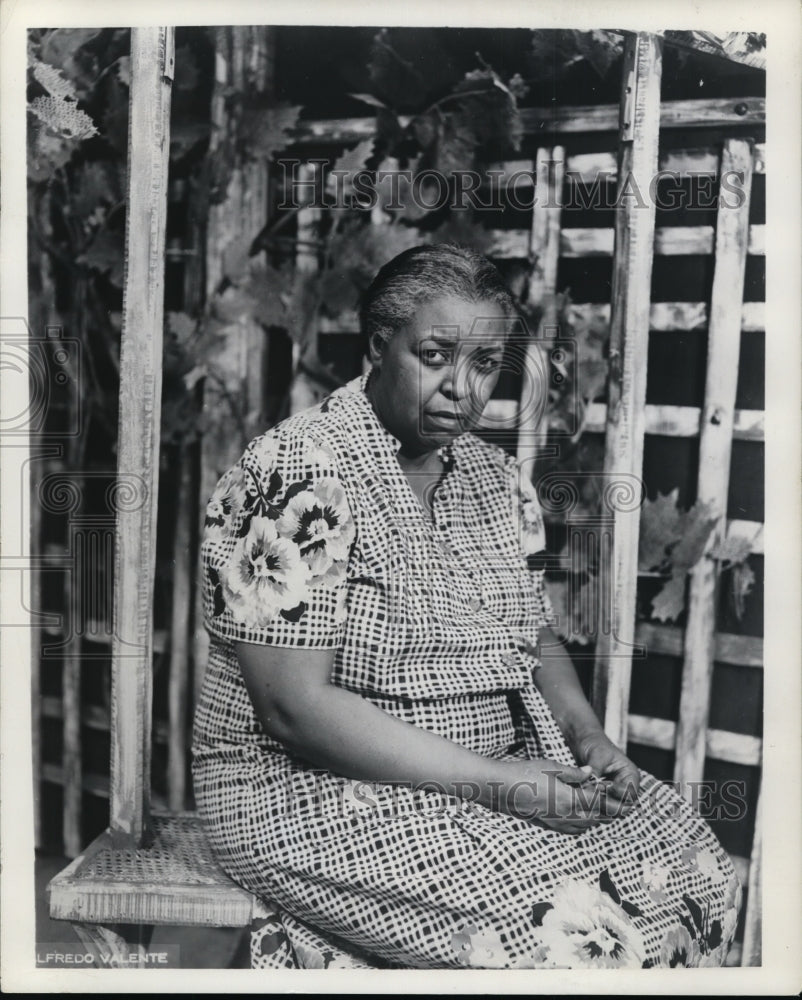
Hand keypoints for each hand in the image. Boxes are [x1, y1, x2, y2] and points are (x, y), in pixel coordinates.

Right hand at [494, 758, 621, 834]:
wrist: (500, 789)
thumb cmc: (524, 773)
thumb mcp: (551, 766)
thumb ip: (573, 773)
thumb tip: (590, 774)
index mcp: (569, 799)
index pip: (597, 800)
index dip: (610, 797)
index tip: (621, 793)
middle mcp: (565, 816)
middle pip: (595, 817)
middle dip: (606, 811)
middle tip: (617, 804)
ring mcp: (556, 823)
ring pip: (585, 826)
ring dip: (595, 818)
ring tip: (601, 809)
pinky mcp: (548, 826)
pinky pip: (572, 830)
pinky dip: (582, 824)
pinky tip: (581, 816)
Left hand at [575, 730, 640, 815]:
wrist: (584, 740)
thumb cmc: (594, 743)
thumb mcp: (596, 756)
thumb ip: (596, 772)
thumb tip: (590, 787)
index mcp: (630, 775)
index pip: (630, 794)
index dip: (617, 795)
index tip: (602, 787)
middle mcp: (624, 786)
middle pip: (623, 807)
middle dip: (608, 805)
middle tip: (592, 798)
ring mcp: (614, 793)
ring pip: (612, 811)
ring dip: (599, 808)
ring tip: (585, 799)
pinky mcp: (603, 796)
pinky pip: (601, 808)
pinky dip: (593, 807)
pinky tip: (582, 801)